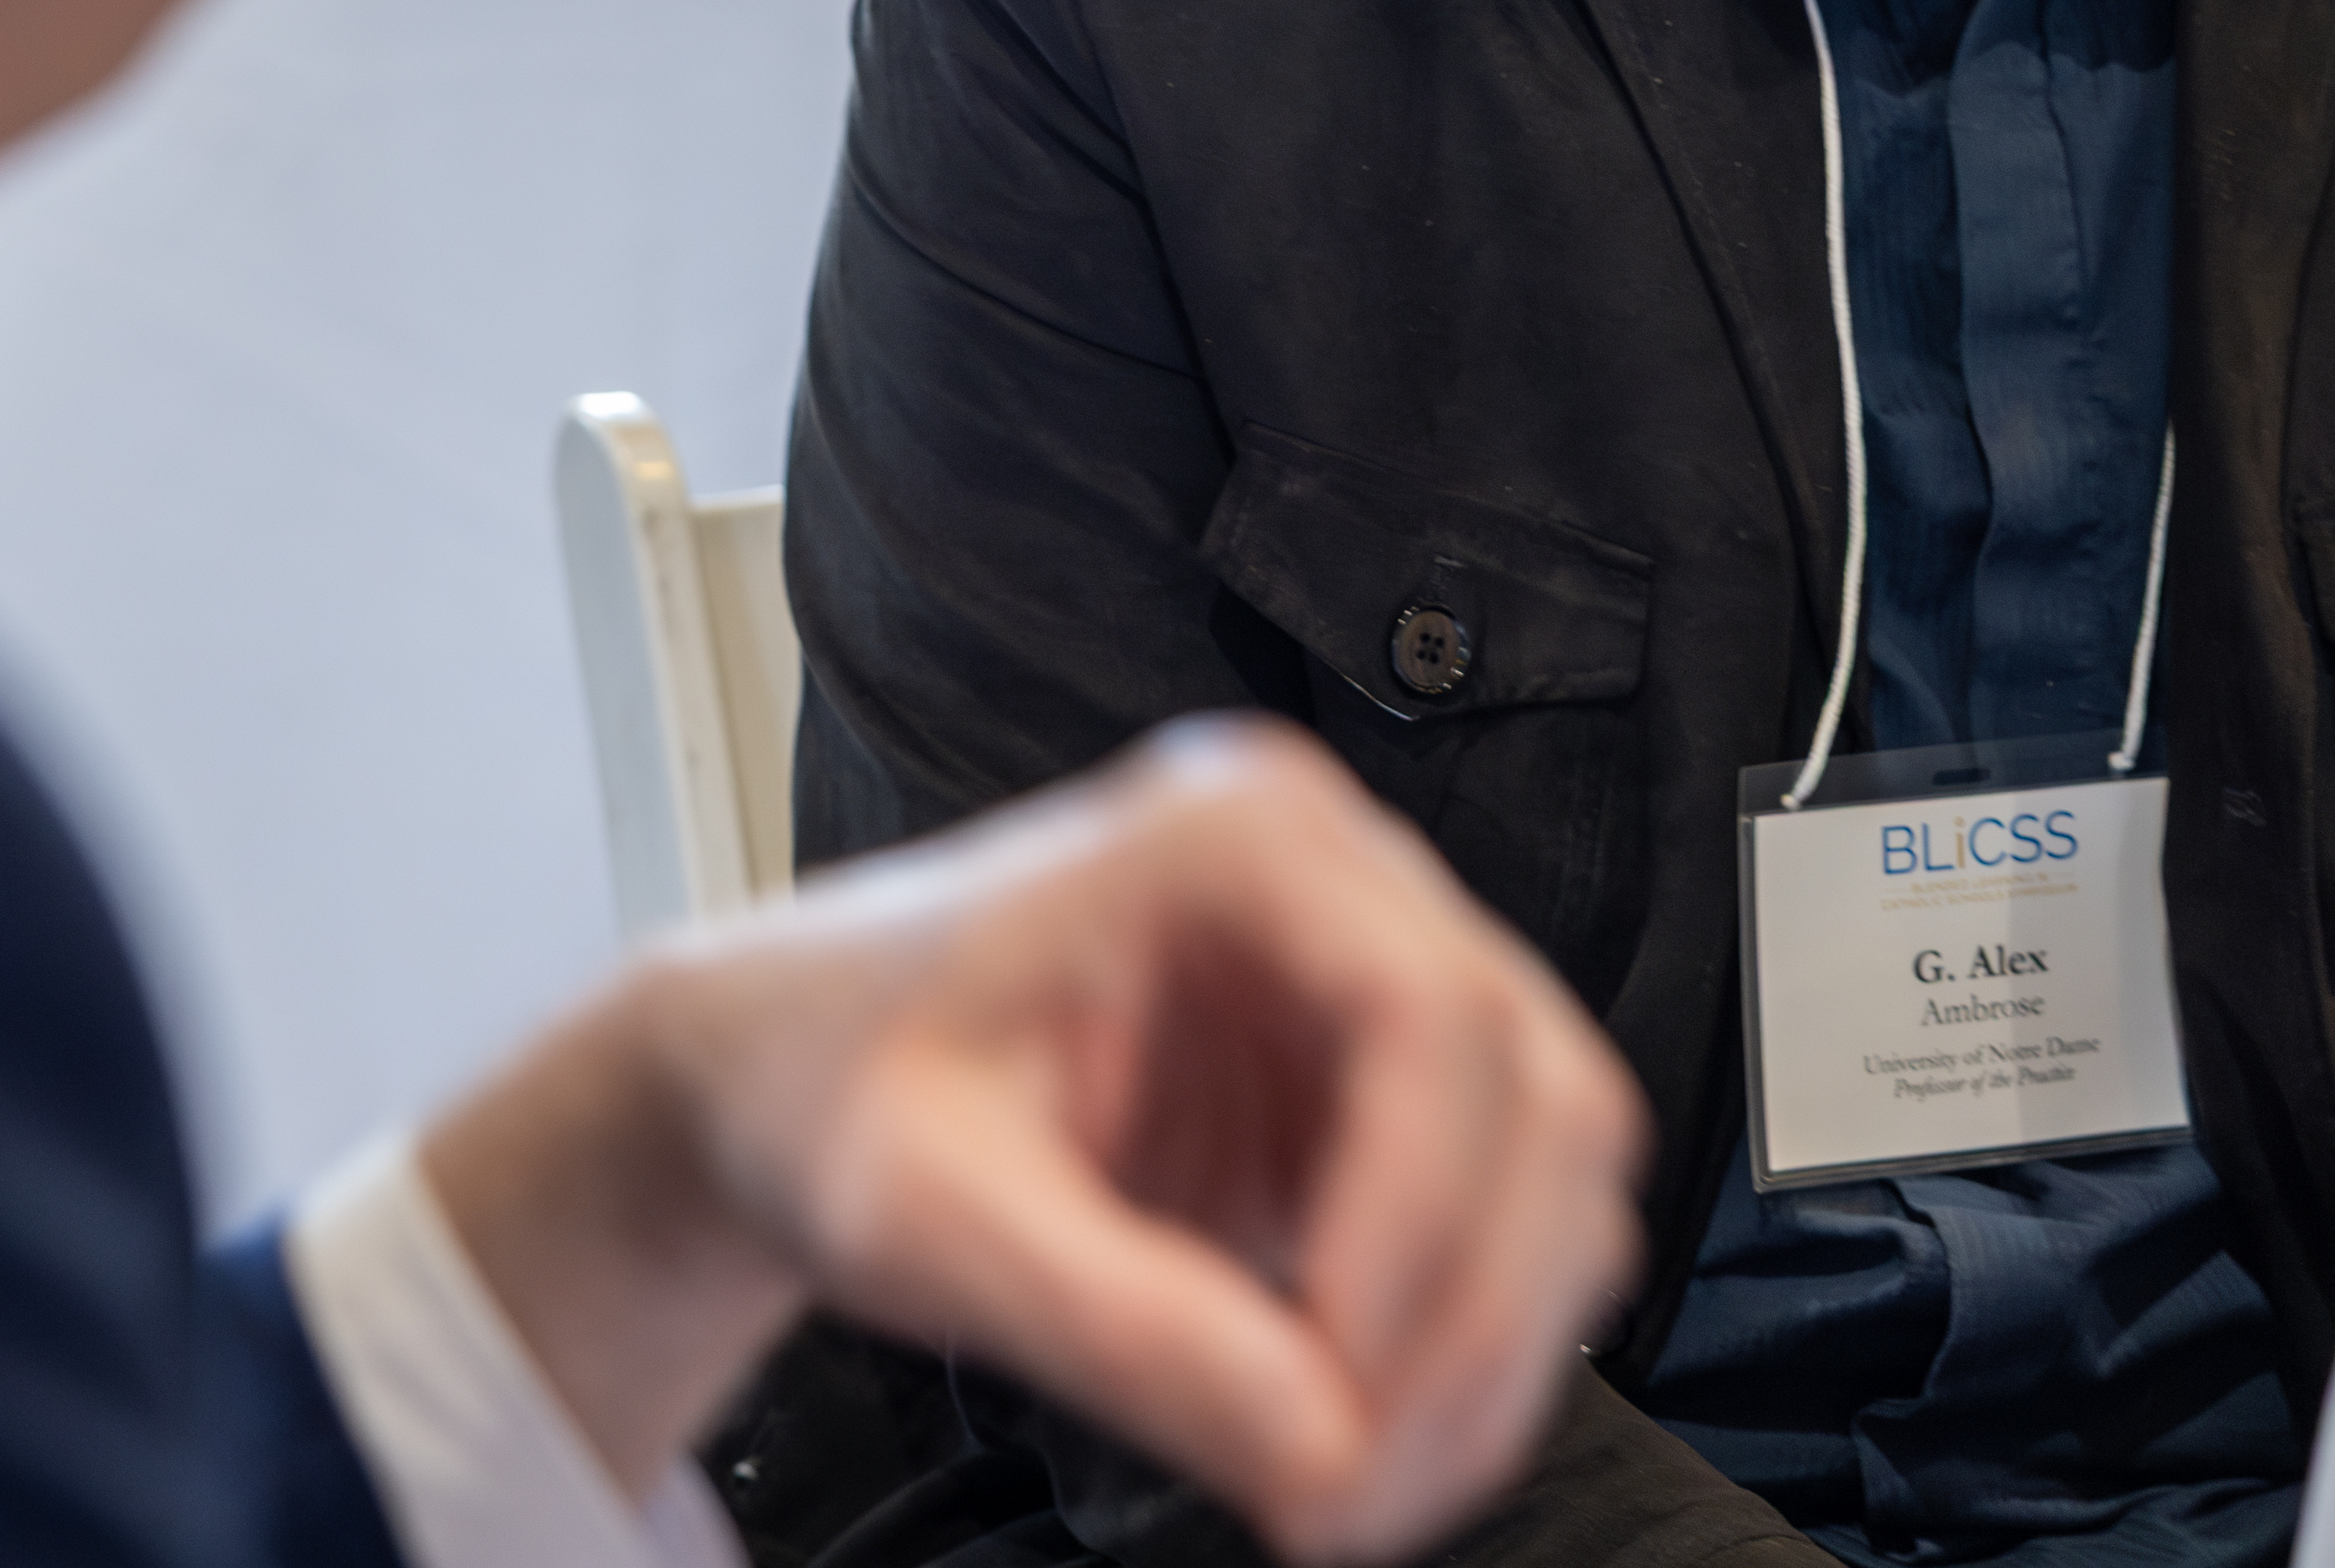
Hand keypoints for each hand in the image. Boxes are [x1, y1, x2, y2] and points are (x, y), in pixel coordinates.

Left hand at [423, 719, 1646, 1565]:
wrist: (780, 1080)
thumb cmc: (826, 1094)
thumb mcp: (926, 1217)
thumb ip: (1122, 1327)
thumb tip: (1323, 1457)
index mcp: (1237, 834)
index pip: (1432, 1015)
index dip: (1424, 1223)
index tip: (1333, 1399)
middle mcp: (1340, 880)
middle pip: (1537, 1093)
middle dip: (1472, 1322)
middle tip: (1343, 1503)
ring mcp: (1370, 979)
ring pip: (1554, 1172)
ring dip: (1489, 1355)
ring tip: (1340, 1498)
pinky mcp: (1374, 1094)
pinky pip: (1501, 1227)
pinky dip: (1460, 1354)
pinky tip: (1345, 1440)